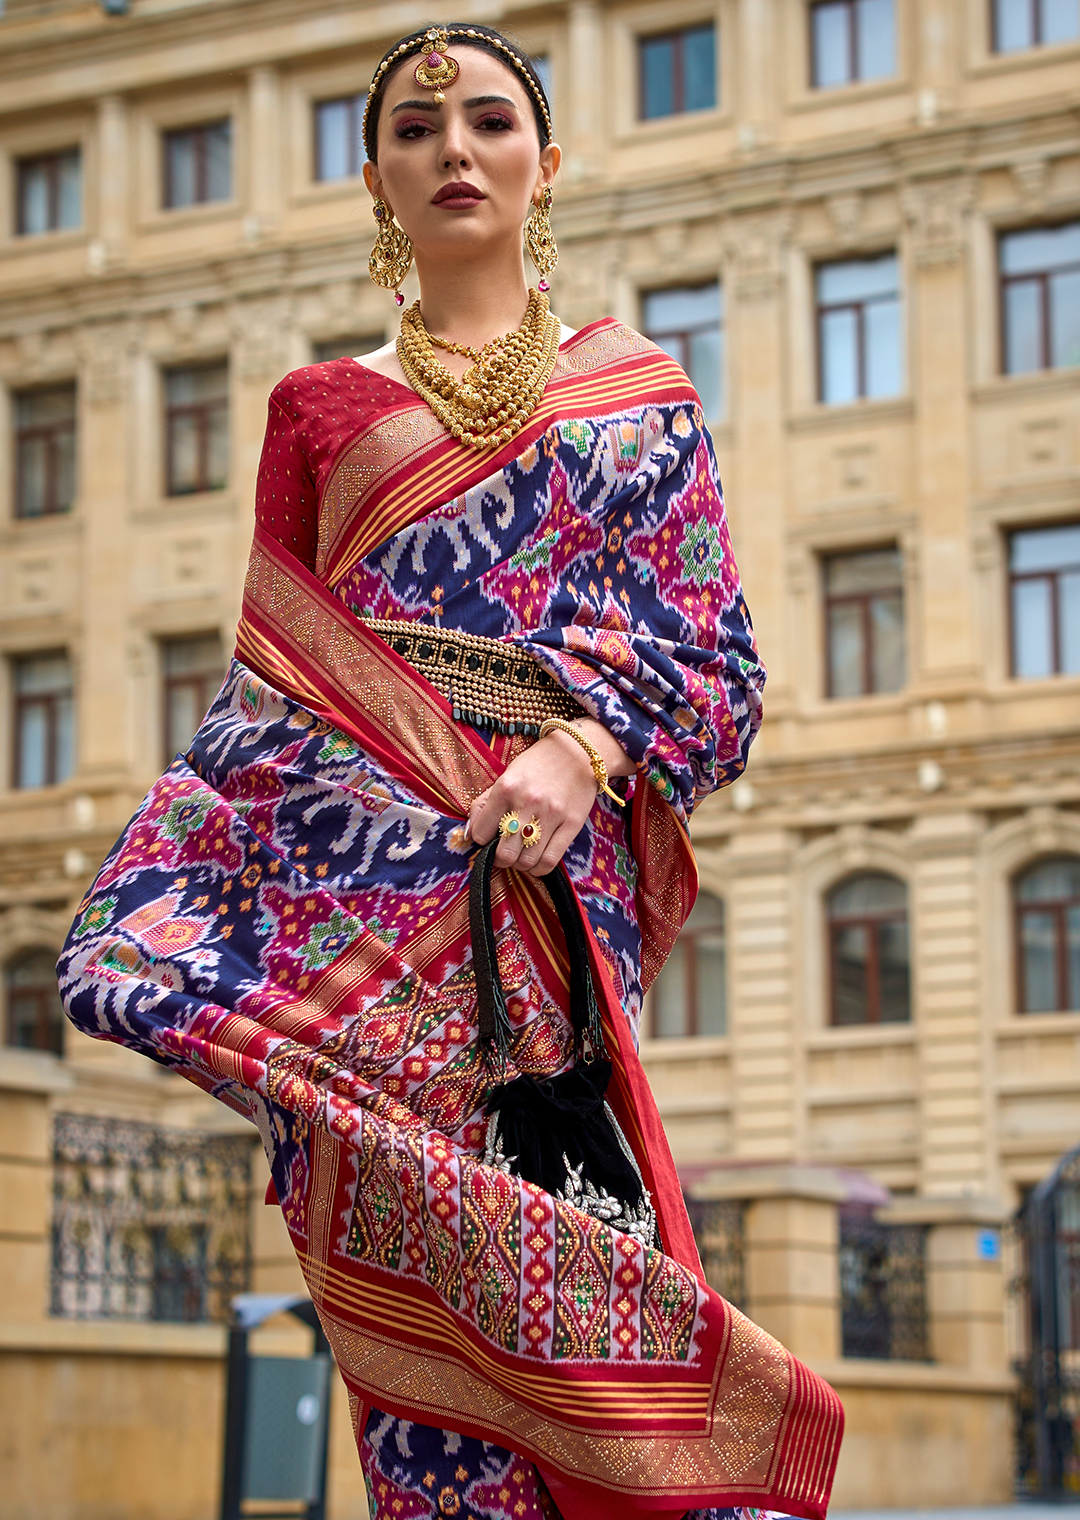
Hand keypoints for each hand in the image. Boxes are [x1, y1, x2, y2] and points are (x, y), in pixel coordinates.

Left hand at [467, 723, 627, 877]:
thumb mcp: (505, 777)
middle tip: (503, 853)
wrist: (577, 751)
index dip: (482, 840)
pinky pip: (550, 860)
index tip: (489, 838)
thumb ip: (484, 805)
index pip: (482, 833)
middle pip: (504, 853)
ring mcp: (551, 815)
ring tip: (520, 856)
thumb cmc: (536, 765)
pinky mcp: (572, 824)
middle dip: (500, 859)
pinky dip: (538, 868)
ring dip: (519, 864)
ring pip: (527, 861)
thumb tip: (469, 835)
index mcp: (505, 788)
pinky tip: (535, 861)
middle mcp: (527, 802)